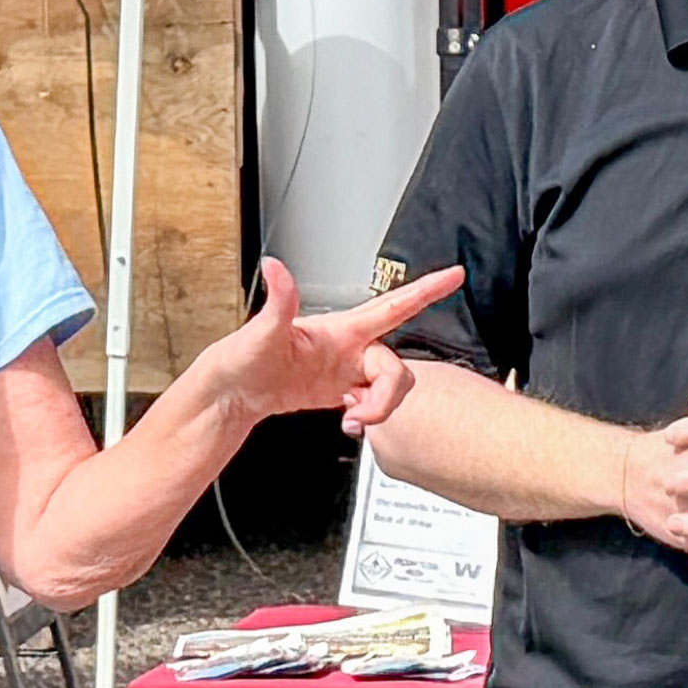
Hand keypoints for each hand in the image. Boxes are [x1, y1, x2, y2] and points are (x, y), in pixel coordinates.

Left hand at [191, 256, 461, 430]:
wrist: (232, 394)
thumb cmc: (242, 358)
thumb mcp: (260, 331)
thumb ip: (278, 300)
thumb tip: (275, 267)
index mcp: (340, 330)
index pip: (393, 305)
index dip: (426, 290)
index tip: (455, 276)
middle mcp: (349, 348)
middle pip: (396, 367)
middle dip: (388, 394)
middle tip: (362, 413)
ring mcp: (346, 371)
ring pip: (389, 388)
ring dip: (379, 409)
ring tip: (351, 419)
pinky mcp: (340, 392)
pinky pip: (374, 403)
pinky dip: (369, 416)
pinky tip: (348, 419)